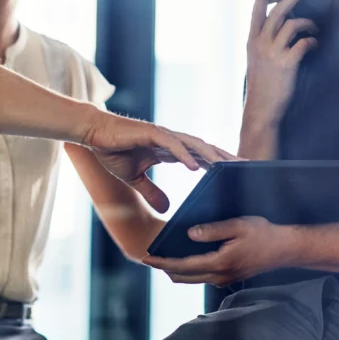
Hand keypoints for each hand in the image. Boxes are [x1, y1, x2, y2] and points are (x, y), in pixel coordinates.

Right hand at [82, 111, 236, 212]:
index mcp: (169, 149)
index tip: (236, 175)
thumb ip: (151, 191)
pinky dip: (185, 154)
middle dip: (224, 158)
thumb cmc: (112, 151)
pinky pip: (171, 144)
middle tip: (246, 168)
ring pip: (193, 144)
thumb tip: (167, 207)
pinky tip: (196, 166)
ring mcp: (161, 135)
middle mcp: (170, 140)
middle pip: (203, 148)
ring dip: (211, 154)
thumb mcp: (134, 178)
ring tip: (228, 166)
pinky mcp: (150, 133)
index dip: (218, 164)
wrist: (92, 134)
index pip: (200, 156)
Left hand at [142, 216, 299, 286]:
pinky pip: (202, 277)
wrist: (285, 249)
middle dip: (164, 268)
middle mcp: (220, 275)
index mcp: (220, 263)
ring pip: (192, 279)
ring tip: (162, 258)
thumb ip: (212, 230)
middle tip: (148, 258)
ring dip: (175, 270)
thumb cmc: (263, 233)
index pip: (182, 265)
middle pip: (183, 277)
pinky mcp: (229, 277)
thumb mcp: (238, 225)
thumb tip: (189, 233)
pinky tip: (184, 259)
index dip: (162, 262)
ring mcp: (225, 279)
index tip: (146, 258)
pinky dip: (188, 270)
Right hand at [243, 0, 318, 126]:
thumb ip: (263, 45)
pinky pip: (303, 43)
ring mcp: (273, 53)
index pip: (256, 15)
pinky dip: (312, 41)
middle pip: (277, 13)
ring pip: (292, 25)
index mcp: (252, 43)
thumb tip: (279, 30)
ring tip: (314, 28)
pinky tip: (314, 44)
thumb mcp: (255, 62)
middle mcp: (261, 44)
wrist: (260, 109)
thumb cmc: (260, 86)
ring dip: (307, 23)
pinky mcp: (287, 63)